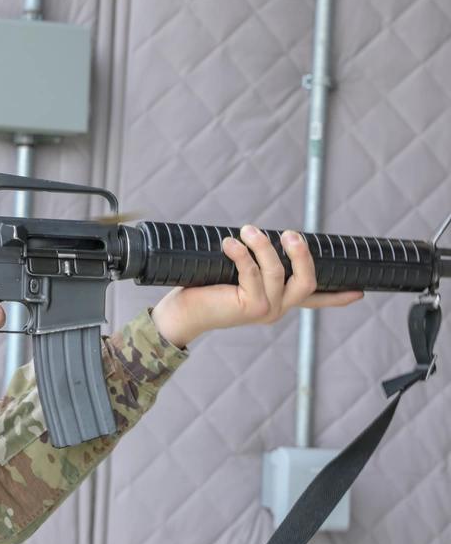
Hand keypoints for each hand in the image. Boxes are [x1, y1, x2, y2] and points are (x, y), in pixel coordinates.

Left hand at [151, 225, 363, 347]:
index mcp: (279, 301)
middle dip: (302, 254)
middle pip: (308, 281)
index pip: (315, 300)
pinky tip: (229, 243)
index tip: (360, 293)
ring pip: (277, 272)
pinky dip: (242, 253)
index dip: (338, 296)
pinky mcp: (251, 307)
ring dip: (262, 245)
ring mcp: (267, 310)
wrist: (183, 312)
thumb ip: (255, 262)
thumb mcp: (237, 274)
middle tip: (290, 234)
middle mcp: (278, 308)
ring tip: (248, 230)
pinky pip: (252, 272)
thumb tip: (260, 236)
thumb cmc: (206, 288)